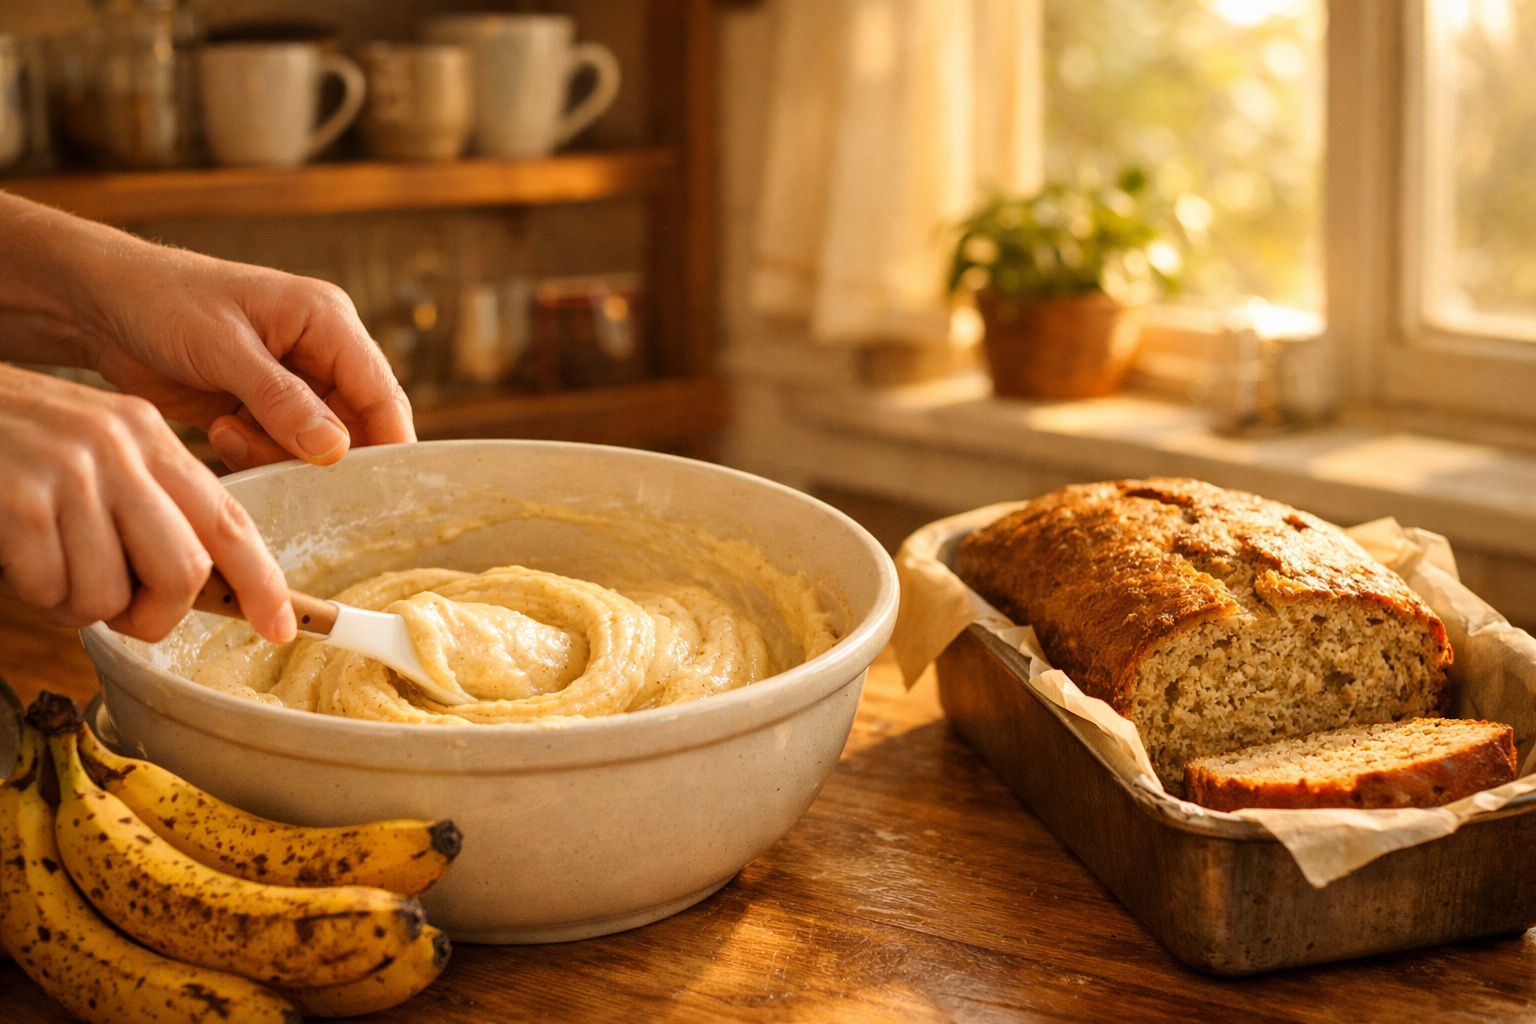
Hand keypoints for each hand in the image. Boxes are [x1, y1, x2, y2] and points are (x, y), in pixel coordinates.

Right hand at [0, 365, 295, 643]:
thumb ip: (150, 504)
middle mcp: (118, 448)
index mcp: (148, 436)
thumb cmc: (10, 446)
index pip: (229, 518)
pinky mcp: (19, 501)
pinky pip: (52, 588)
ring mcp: (69, 472)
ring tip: (50, 573)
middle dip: (155, 613)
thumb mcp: (94, 453)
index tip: (281, 626)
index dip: (262, 581)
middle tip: (119, 612)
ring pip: (112, 591)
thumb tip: (202, 583)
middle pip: (183, 570)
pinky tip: (18, 561)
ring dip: (80, 606)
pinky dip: (37, 595)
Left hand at [79, 245, 414, 470]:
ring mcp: (294, 382)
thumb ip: (280, 399)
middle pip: (355, 424)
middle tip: (279, 460)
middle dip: (321, 454)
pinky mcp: (264, 407)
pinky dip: (257, 451)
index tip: (382, 490)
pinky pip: (283, 448)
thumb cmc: (161, 301)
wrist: (100, 306)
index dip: (388, 441)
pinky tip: (219, 429)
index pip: (380, 391)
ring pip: (318, 445)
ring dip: (279, 452)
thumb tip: (335, 448)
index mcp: (327, 321)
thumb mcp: (222, 347)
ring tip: (229, 432)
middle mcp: (320, 352)